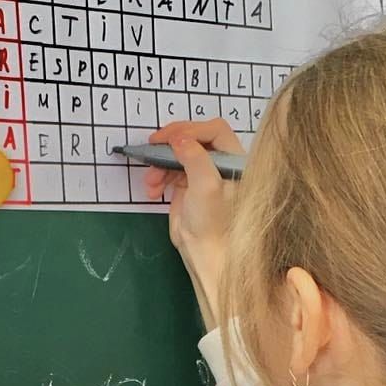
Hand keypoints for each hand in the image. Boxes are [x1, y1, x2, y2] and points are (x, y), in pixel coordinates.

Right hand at [144, 117, 244, 330]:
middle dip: (170, 146)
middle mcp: (220, 165)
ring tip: (151, 182)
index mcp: (234, 162)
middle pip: (193, 140)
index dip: (190, 129)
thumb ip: (195, 157)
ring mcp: (203, 176)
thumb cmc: (214, 224)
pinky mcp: (189, 188)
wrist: (206, 256)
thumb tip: (178, 138)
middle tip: (151, 150)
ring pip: (178, 155)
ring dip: (160, 164)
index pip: (214, 131)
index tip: (167, 138)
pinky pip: (171, 171)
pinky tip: (152, 190)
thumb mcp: (206, 186)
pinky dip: (159, 176)